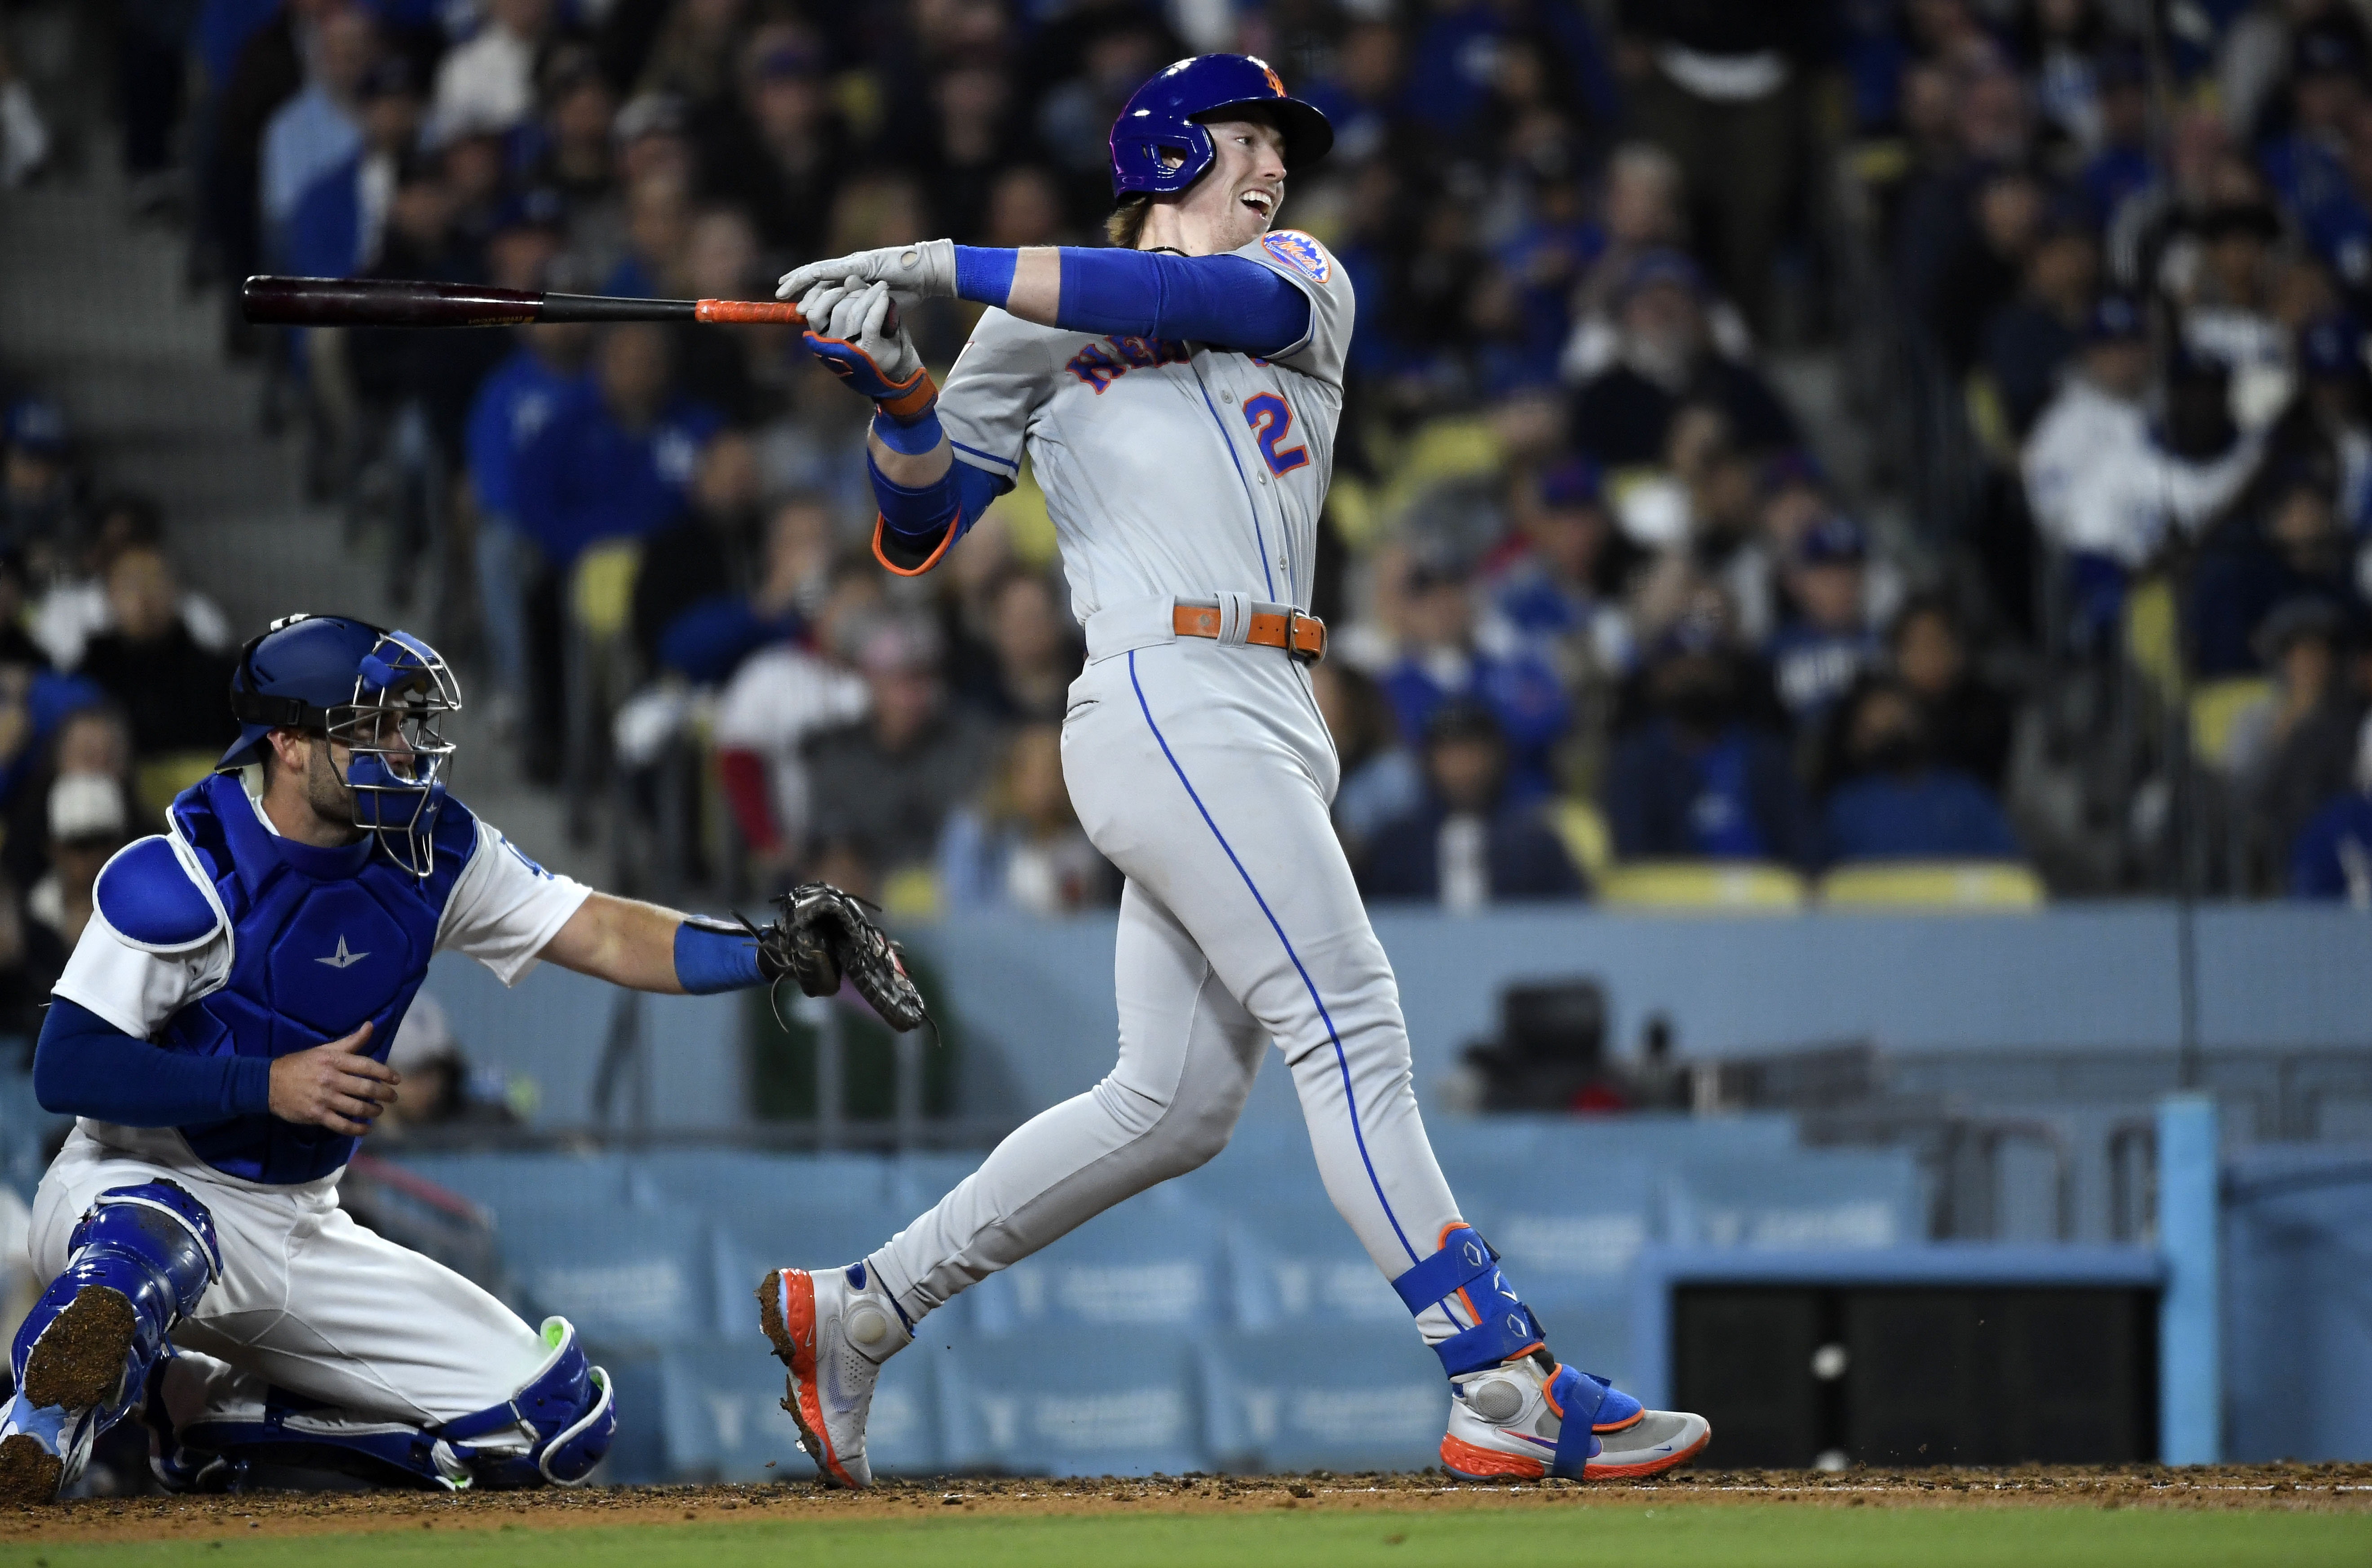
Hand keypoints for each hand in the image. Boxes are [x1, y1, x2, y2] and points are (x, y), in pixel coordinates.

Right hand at [268, 1023, 398, 1136]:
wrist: (268, 1083)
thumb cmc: (300, 1064)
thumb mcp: (324, 1050)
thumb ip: (350, 1042)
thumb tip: (371, 1026)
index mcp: (333, 1061)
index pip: (366, 1066)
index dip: (385, 1073)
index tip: (397, 1079)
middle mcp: (330, 1079)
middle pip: (365, 1088)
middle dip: (384, 1094)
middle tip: (393, 1097)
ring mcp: (323, 1098)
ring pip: (356, 1107)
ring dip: (373, 1111)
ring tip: (380, 1111)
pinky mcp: (316, 1115)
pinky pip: (342, 1125)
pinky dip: (357, 1129)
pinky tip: (366, 1129)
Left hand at [776, 238, 956, 305]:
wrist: (926, 275)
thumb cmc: (908, 289)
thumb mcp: (880, 304)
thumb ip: (865, 307)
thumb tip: (855, 321)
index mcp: (853, 279)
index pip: (823, 285)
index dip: (807, 292)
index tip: (793, 303)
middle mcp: (850, 269)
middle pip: (816, 276)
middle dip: (796, 284)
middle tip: (779, 295)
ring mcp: (855, 265)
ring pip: (819, 271)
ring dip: (800, 280)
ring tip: (784, 289)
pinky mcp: (863, 264)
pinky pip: (837, 269)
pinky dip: (820, 273)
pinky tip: (807, 276)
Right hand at [803, 281, 926, 405]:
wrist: (898, 364)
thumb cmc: (877, 337)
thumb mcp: (861, 315)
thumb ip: (853, 297)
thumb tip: (849, 279)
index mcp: (824, 337)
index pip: (814, 314)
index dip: (825, 296)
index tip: (842, 285)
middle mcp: (834, 345)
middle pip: (836, 309)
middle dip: (853, 292)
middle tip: (869, 284)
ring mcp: (850, 350)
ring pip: (851, 313)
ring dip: (868, 295)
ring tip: (881, 287)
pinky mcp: (869, 351)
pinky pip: (870, 323)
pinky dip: (878, 306)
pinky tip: (885, 296)